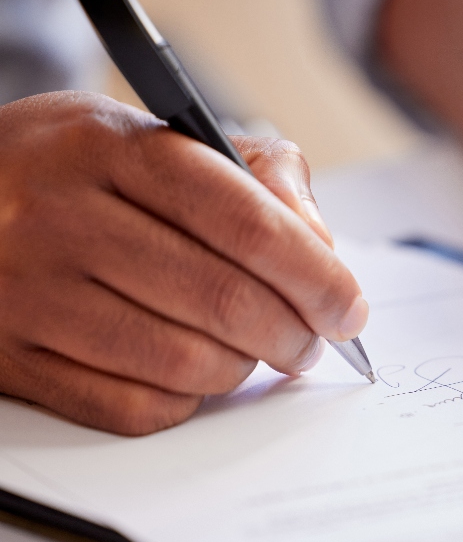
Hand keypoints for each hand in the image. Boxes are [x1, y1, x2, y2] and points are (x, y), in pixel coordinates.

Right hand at [0, 91, 366, 434]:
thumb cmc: (78, 169)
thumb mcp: (158, 135)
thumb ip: (256, 174)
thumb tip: (320, 247)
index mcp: (113, 147)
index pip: (246, 221)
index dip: (317, 274)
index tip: (349, 306)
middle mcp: (60, 216)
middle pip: (223, 299)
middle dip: (294, 333)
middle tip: (313, 340)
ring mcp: (28, 292)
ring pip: (184, 362)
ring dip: (244, 367)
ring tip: (255, 349)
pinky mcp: (11, 357)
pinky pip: (131, 406)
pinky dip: (185, 399)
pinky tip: (192, 371)